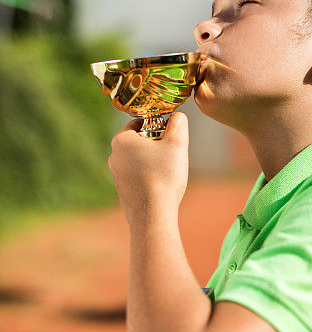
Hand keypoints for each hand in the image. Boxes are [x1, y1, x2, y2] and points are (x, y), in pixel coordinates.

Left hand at [107, 109, 188, 223]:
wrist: (152, 214)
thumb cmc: (164, 177)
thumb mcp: (178, 143)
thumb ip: (178, 123)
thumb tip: (177, 117)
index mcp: (121, 140)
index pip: (140, 123)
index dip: (159, 127)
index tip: (170, 139)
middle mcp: (114, 156)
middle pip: (139, 142)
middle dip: (156, 146)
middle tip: (172, 156)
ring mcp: (116, 175)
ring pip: (138, 160)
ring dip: (153, 163)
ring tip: (167, 174)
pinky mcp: (122, 190)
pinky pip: (137, 177)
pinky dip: (149, 178)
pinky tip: (160, 187)